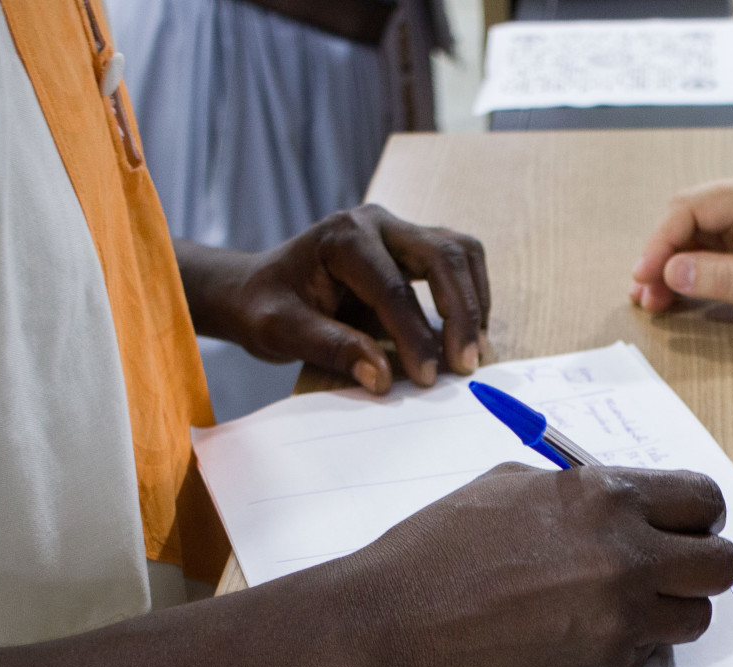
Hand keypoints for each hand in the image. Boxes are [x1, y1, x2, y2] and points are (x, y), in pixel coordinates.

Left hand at [178, 205, 489, 393]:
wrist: (257, 288)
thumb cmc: (265, 307)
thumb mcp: (281, 331)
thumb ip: (331, 348)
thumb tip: (382, 377)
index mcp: (342, 237)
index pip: (393, 287)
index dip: (414, 336)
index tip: (426, 378)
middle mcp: (376, 222)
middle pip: (442, 256)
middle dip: (460, 314)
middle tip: (464, 366)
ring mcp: (398, 230)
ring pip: (460, 251)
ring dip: (474, 301)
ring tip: (474, 350)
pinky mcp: (412, 247)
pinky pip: (459, 261)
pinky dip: (472, 295)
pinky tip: (468, 333)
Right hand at [317, 464, 732, 666]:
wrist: (391, 625)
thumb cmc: (439, 550)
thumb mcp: (511, 486)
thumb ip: (580, 492)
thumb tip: (623, 503)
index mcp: (604, 499)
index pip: (703, 499)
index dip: (697, 515)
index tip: (683, 527)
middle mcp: (624, 559)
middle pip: (720, 565)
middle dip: (698, 566)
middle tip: (666, 572)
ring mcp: (618, 624)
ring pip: (692, 619)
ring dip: (667, 612)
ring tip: (617, 608)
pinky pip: (644, 658)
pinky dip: (623, 649)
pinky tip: (572, 637)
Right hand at [629, 173, 732, 335]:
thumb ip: (722, 279)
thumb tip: (670, 273)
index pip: (691, 208)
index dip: (660, 243)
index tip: (643, 278)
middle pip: (688, 217)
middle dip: (661, 255)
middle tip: (644, 296)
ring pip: (697, 233)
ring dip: (673, 265)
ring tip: (656, 301)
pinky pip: (714, 246)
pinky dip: (693, 269)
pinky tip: (680, 293)